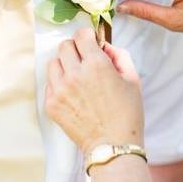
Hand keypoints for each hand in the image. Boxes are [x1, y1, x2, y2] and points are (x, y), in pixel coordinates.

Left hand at [45, 28, 143, 154]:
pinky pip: (50, 84)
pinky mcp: (52, 105)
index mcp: (96, 64)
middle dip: (75, 49)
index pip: (81, 35)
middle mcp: (74, 74)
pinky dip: (59, 84)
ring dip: (64, 65)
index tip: (90, 42)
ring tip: (76, 77)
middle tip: (84, 59)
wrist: (113, 145)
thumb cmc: (127, 113)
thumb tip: (104, 46)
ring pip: (53, 63)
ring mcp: (60, 90)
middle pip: (64, 46)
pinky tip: (72, 94)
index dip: (87, 36)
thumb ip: (119, 55)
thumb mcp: (133, 79)